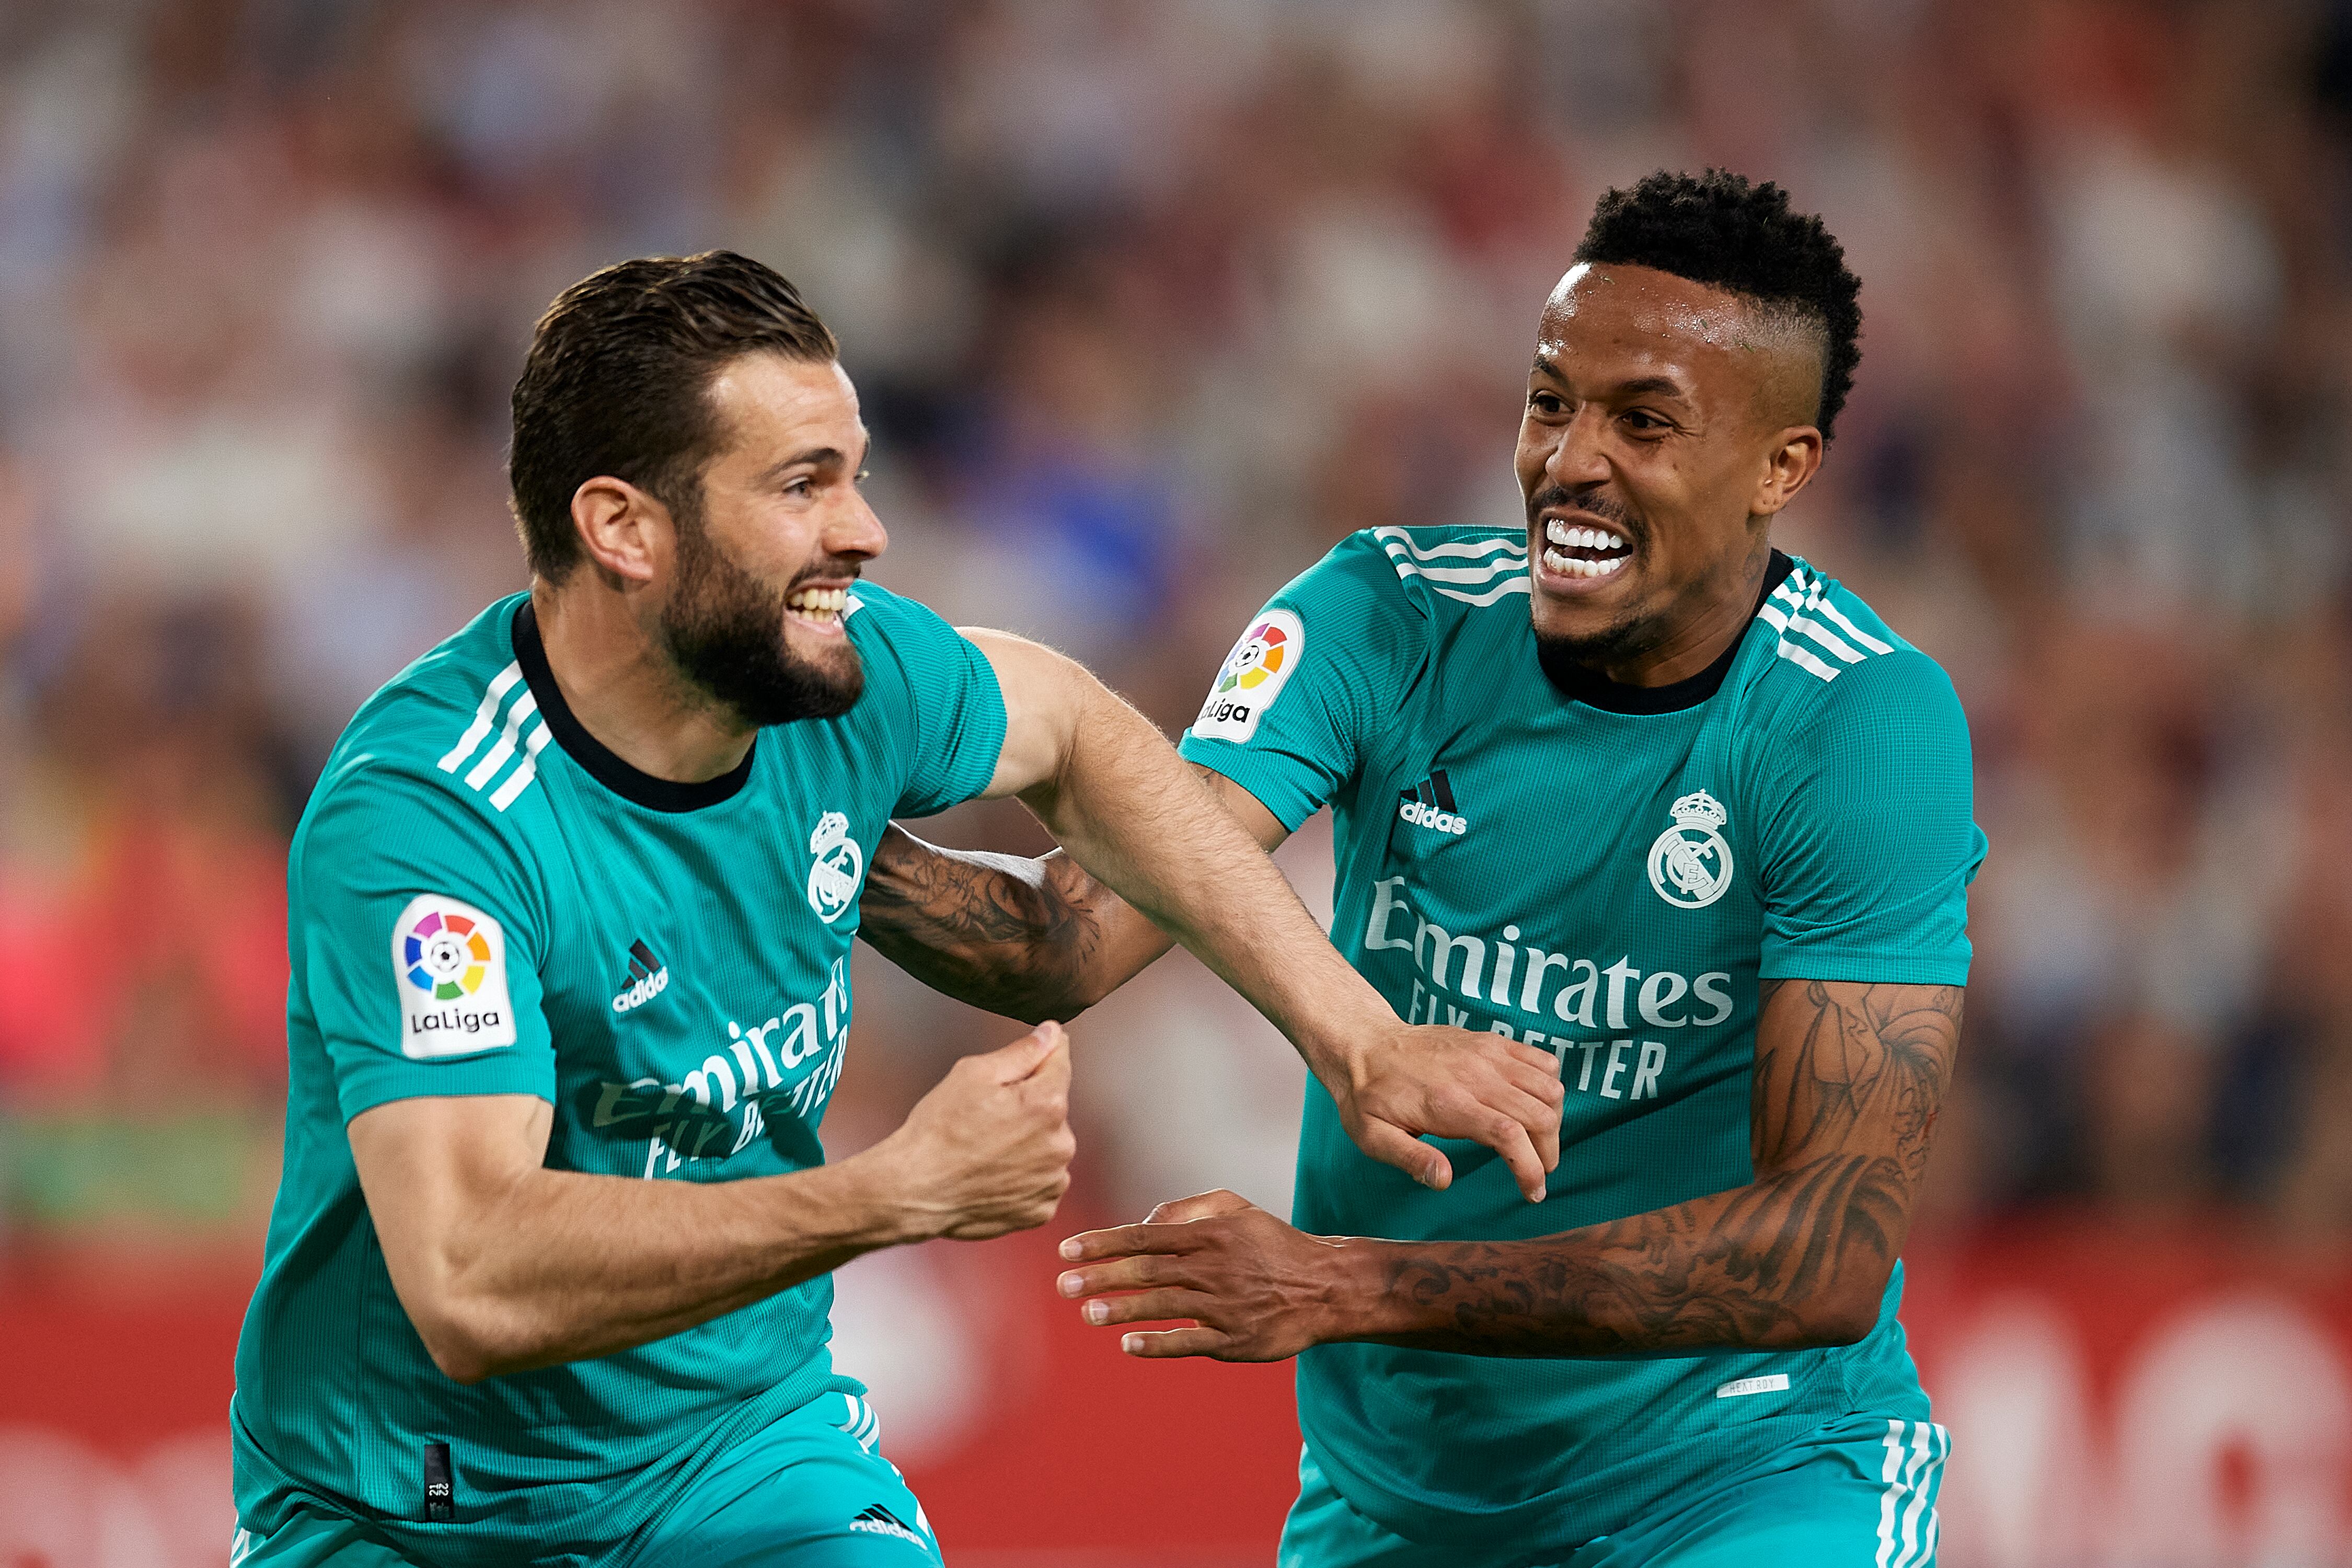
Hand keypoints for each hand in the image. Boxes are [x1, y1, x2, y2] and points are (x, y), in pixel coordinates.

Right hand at [870, 1022, 1076, 1240]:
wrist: (914, 1190)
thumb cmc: (938, 1129)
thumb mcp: (973, 1074)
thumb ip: (1021, 1052)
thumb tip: (1052, 1033)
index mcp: (1048, 1103)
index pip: (1060, 1062)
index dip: (1041, 1055)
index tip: (1025, 1058)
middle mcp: (1061, 1144)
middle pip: (1053, 1108)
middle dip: (1028, 1105)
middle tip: (986, 1118)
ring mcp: (1053, 1181)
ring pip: (1048, 1146)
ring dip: (1028, 1143)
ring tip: (985, 1151)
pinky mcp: (1042, 1210)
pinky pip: (1041, 1181)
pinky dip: (1023, 1177)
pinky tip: (992, 1175)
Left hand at [1054, 1190, 1362, 1360]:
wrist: (1325, 1287)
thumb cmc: (1272, 1244)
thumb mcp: (1236, 1209)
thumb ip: (1186, 1209)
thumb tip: (1144, 1224)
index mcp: (1211, 1234)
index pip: (1144, 1236)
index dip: (1103, 1243)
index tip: (1067, 1251)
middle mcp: (1214, 1268)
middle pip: (1147, 1271)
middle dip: (1101, 1277)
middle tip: (1064, 1285)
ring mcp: (1225, 1306)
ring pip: (1164, 1306)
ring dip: (1122, 1309)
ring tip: (1087, 1313)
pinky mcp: (1235, 1341)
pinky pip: (1190, 1343)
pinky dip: (1158, 1344)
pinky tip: (1128, 1344)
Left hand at [1327, 1025, 1562, 1201]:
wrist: (1364, 1043)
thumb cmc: (1369, 1095)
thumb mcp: (1373, 1136)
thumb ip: (1410, 1158)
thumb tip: (1445, 1180)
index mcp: (1448, 1103)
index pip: (1509, 1135)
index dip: (1531, 1168)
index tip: (1533, 1192)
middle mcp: (1474, 1074)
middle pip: (1539, 1114)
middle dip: (1548, 1152)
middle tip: (1538, 1172)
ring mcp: (1487, 1053)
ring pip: (1549, 1086)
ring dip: (1552, 1120)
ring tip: (1536, 1142)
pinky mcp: (1492, 1041)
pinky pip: (1542, 1059)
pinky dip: (1549, 1085)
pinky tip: (1532, 1105)